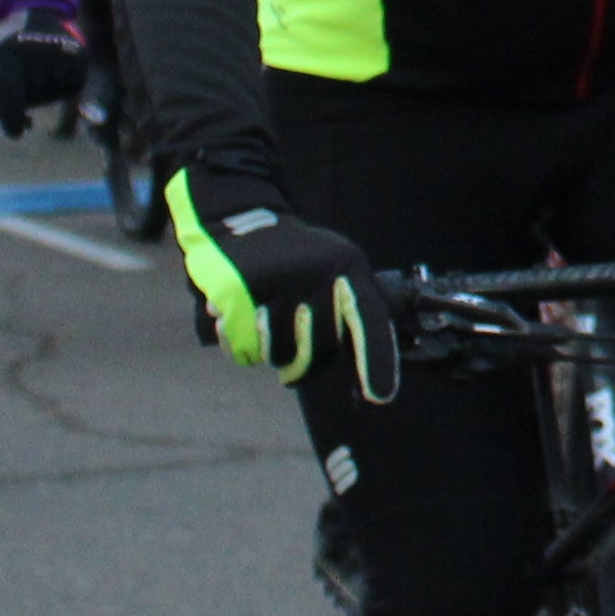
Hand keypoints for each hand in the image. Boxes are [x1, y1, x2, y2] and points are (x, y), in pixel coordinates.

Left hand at [0, 19, 86, 118]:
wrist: (37, 17)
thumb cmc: (5, 50)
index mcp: (6, 54)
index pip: (11, 96)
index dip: (11, 119)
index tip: (14, 133)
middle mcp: (35, 52)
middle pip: (32, 99)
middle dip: (24, 100)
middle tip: (20, 83)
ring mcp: (60, 53)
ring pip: (51, 95)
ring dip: (42, 93)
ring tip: (36, 72)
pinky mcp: (78, 57)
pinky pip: (69, 89)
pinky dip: (60, 87)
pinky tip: (52, 71)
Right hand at [168, 177, 399, 398]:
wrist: (238, 217)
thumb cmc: (294, 260)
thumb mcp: (334, 270)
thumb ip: (349, 314)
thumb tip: (371, 383)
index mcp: (349, 267)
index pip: (371, 321)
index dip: (377, 363)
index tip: (379, 398)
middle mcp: (317, 272)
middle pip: (319, 352)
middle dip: (303, 365)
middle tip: (291, 356)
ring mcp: (277, 279)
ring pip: (279, 354)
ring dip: (268, 352)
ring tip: (262, 322)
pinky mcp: (237, 290)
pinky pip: (243, 347)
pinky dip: (239, 345)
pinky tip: (236, 321)